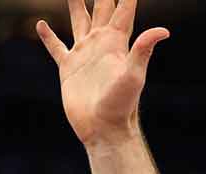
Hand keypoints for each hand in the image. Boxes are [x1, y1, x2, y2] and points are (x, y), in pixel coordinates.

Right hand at [37, 0, 168, 146]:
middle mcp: (101, 42)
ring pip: (79, 20)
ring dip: (75, 3)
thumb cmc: (122, 105)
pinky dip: (48, 36)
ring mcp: (84, 53)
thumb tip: (164, 30)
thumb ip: (143, 50)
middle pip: (101, 5)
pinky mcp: (68, 68)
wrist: (103, 129)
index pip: (123, 6)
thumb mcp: (134, 75)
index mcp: (117, 40)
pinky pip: (57, 47)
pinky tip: (41, 24)